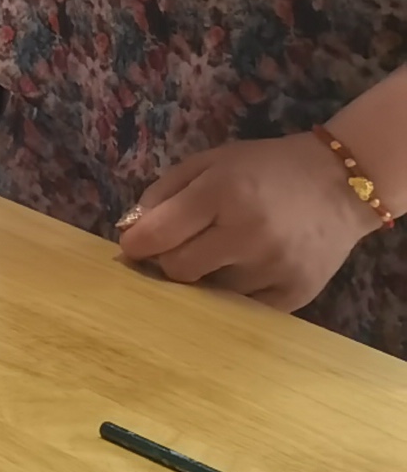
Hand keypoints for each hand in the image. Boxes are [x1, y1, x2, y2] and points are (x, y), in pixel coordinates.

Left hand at [117, 137, 381, 311]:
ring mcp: (275, 267)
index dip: (136, 244)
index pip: (157, 235)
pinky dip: (238, 292)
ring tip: (229, 251)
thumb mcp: (209, 163)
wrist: (342, 184)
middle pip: (178, 270)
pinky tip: (249, 268)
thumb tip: (131, 231)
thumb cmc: (265, 169)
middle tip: (183, 246)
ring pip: (211, 292)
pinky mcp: (296, 294)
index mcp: (222, 193)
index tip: (134, 245)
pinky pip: (244, 307)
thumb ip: (162, 193)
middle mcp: (249, 234)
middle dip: (171, 260)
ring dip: (210, 275)